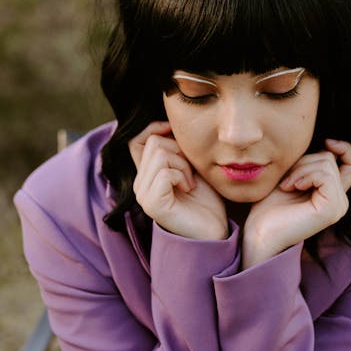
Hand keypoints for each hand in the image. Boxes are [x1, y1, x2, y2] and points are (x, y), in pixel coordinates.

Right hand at [129, 122, 227, 239]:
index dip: (155, 129)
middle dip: (179, 151)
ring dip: (183, 164)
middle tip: (190, 173)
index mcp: (146, 174)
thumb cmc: (205, 200)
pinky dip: (182, 176)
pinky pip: (165, 172)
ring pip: (160, 154)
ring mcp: (143, 195)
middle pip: (154, 142)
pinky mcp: (152, 204)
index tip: (176, 135)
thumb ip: (177, 148)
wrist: (214, 230)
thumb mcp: (190, 166)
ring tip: (190, 182)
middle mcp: (139, 184)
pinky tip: (188, 189)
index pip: (136, 139)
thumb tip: (170, 121)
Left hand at [241, 139, 350, 267]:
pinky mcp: (332, 209)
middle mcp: (340, 201)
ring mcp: (338, 206)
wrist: (259, 233)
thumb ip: (312, 164)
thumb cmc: (269, 207)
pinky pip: (325, 175)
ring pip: (327, 164)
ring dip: (300, 169)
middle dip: (304, 160)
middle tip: (286, 179)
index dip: (345, 148)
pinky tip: (291, 188)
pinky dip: (304, 176)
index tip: (325, 142)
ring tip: (286, 186)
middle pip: (332, 158)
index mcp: (333, 194)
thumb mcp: (293, 176)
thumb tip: (328, 144)